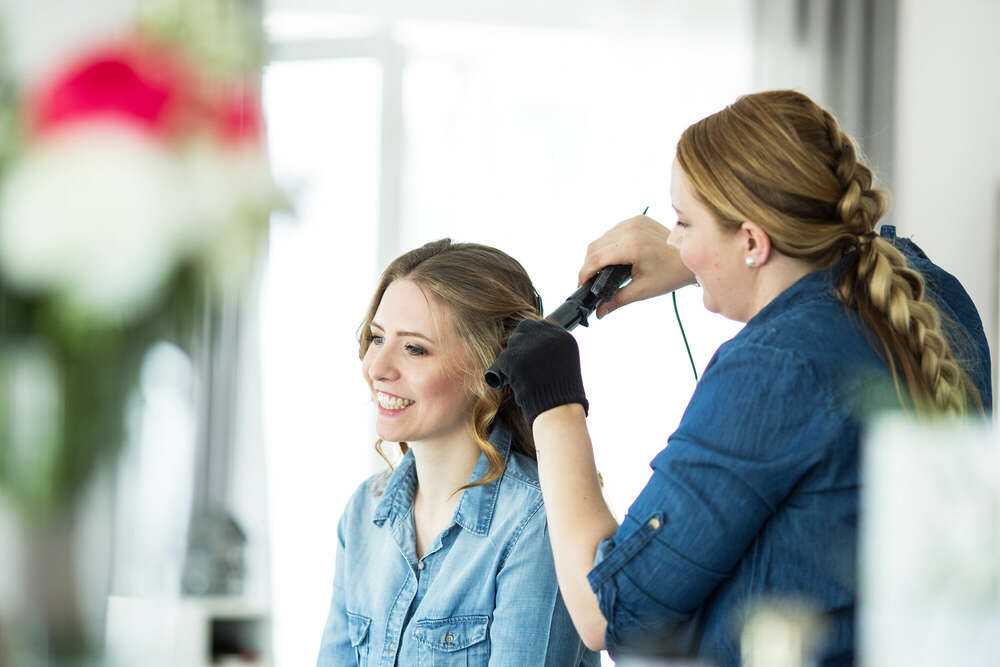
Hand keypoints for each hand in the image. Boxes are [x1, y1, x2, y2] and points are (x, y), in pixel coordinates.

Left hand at [487, 319, 587, 424]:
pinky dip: (502, 373)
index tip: (528, 351)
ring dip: (511, 360)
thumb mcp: (565, 363)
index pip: (540, 324)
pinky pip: (501, 360)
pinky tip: (512, 383)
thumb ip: (552, 348)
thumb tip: (533, 339)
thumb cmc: (562, 394)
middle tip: (522, 365)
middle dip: (520, 345)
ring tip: (521, 378)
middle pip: (524, 330)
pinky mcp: (516, 357)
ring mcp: (532, 346)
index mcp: (564, 337)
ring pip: (511, 344)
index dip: (531, 338)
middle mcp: (550, 337)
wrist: (559, 411)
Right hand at [578, 215, 694, 317]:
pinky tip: (613, 258)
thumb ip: (617, 300)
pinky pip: (613, 231)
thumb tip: (599, 312)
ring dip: (597, 254)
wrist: (691, 258)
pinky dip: (609, 245)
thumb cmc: (672, 273)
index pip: (595, 258)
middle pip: (595, 247)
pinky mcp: (637, 220)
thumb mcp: (643, 290)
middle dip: (589, 265)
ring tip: (601, 271)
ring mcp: (634, 222)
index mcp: (631, 246)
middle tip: (591, 281)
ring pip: (602, 238)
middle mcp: (630, 229)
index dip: (584, 273)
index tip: (582, 285)